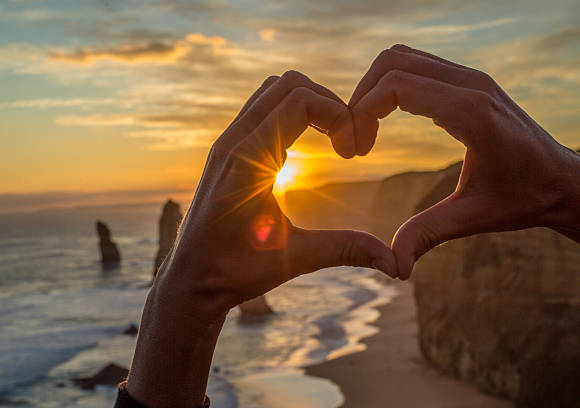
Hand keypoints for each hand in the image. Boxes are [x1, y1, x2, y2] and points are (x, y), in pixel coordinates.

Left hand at [126, 71, 395, 406]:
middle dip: (328, 102)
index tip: (354, 151)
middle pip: (288, 84)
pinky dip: (292, 112)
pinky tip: (309, 146)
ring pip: (273, 90)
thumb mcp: (294, 258)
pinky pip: (262, 107)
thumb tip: (394, 263)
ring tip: (332, 138)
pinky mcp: (228, 148)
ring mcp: (227, 142)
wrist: (190, 279)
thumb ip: (344, 250)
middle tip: (348, 141)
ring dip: (309, 103)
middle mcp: (233, 142)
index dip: (338, 114)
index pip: (299, 101)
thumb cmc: (235, 272)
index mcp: (247, 161)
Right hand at [348, 44, 579, 278]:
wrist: (563, 181)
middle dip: (361, 98)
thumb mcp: (472, 217)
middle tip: (354, 141)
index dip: (362, 112)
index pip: (397, 85)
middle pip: (392, 62)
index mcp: (471, 113)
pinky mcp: (468, 81)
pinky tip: (387, 120)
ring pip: (401, 57)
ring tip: (365, 130)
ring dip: (374, 89)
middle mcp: (471, 84)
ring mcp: (471, 77)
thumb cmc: (523, 198)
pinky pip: (417, 65)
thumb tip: (394, 267)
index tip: (354, 150)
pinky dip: (391, 85)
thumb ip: (428, 234)